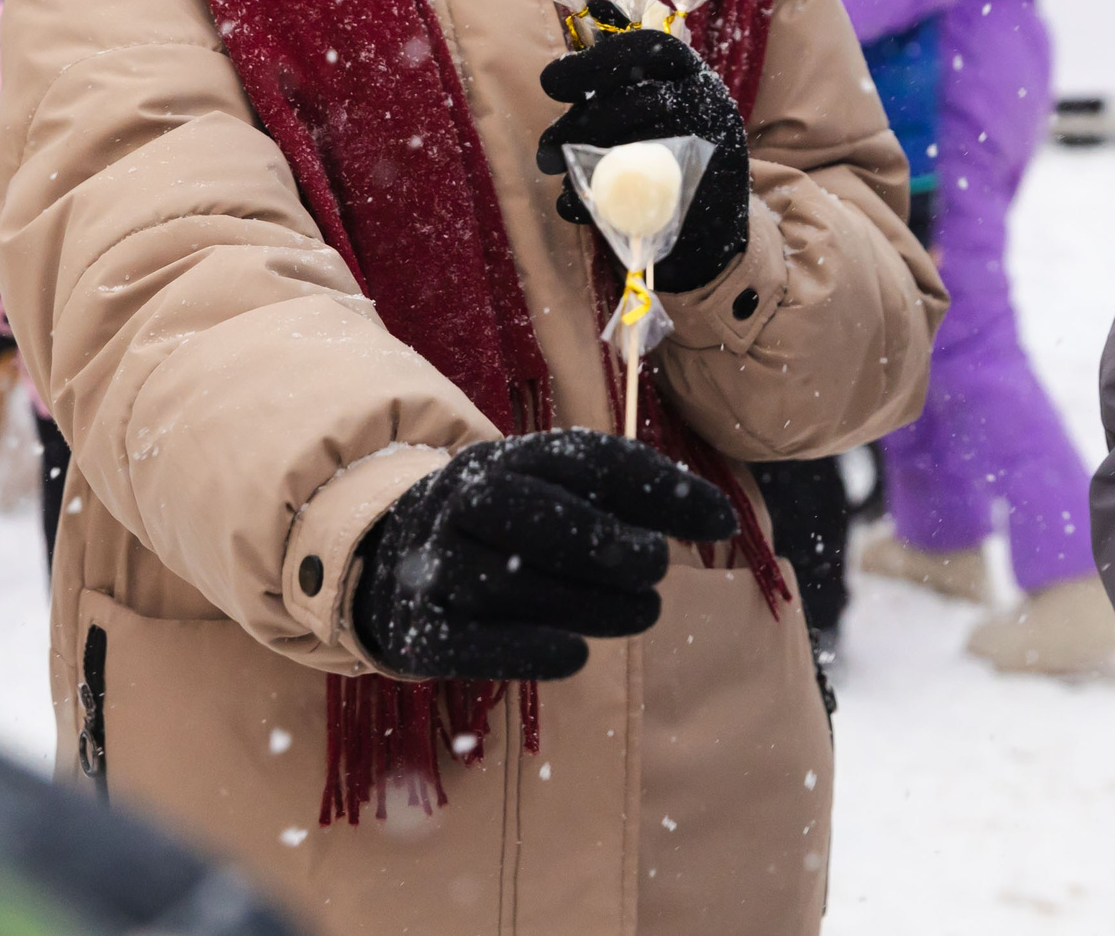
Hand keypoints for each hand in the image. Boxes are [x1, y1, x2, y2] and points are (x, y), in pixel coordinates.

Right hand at [351, 427, 737, 681]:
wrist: (393, 562)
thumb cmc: (508, 530)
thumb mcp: (558, 495)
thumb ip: (628, 501)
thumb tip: (719, 518)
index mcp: (509, 458)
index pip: (585, 458)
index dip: (657, 486)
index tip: (721, 520)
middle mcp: (463, 499)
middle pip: (521, 507)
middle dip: (598, 538)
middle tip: (655, 569)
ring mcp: (434, 562)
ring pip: (502, 581)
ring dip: (583, 603)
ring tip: (643, 614)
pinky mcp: (419, 627)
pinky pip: (467, 641)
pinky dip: (524, 650)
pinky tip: (575, 656)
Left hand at [535, 26, 750, 290]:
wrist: (711, 225)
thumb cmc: (669, 144)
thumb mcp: (658, 94)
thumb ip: (626, 57)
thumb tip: (598, 4)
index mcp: (693, 75)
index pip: (649, 47)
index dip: (595, 60)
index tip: (550, 82)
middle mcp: (710, 107)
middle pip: (637, 103)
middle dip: (580, 125)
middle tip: (544, 148)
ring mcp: (710, 156)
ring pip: (634, 151)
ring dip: (578, 163)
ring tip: (554, 171)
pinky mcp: (698, 204)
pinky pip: (634, 199)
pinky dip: (589, 204)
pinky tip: (570, 204)